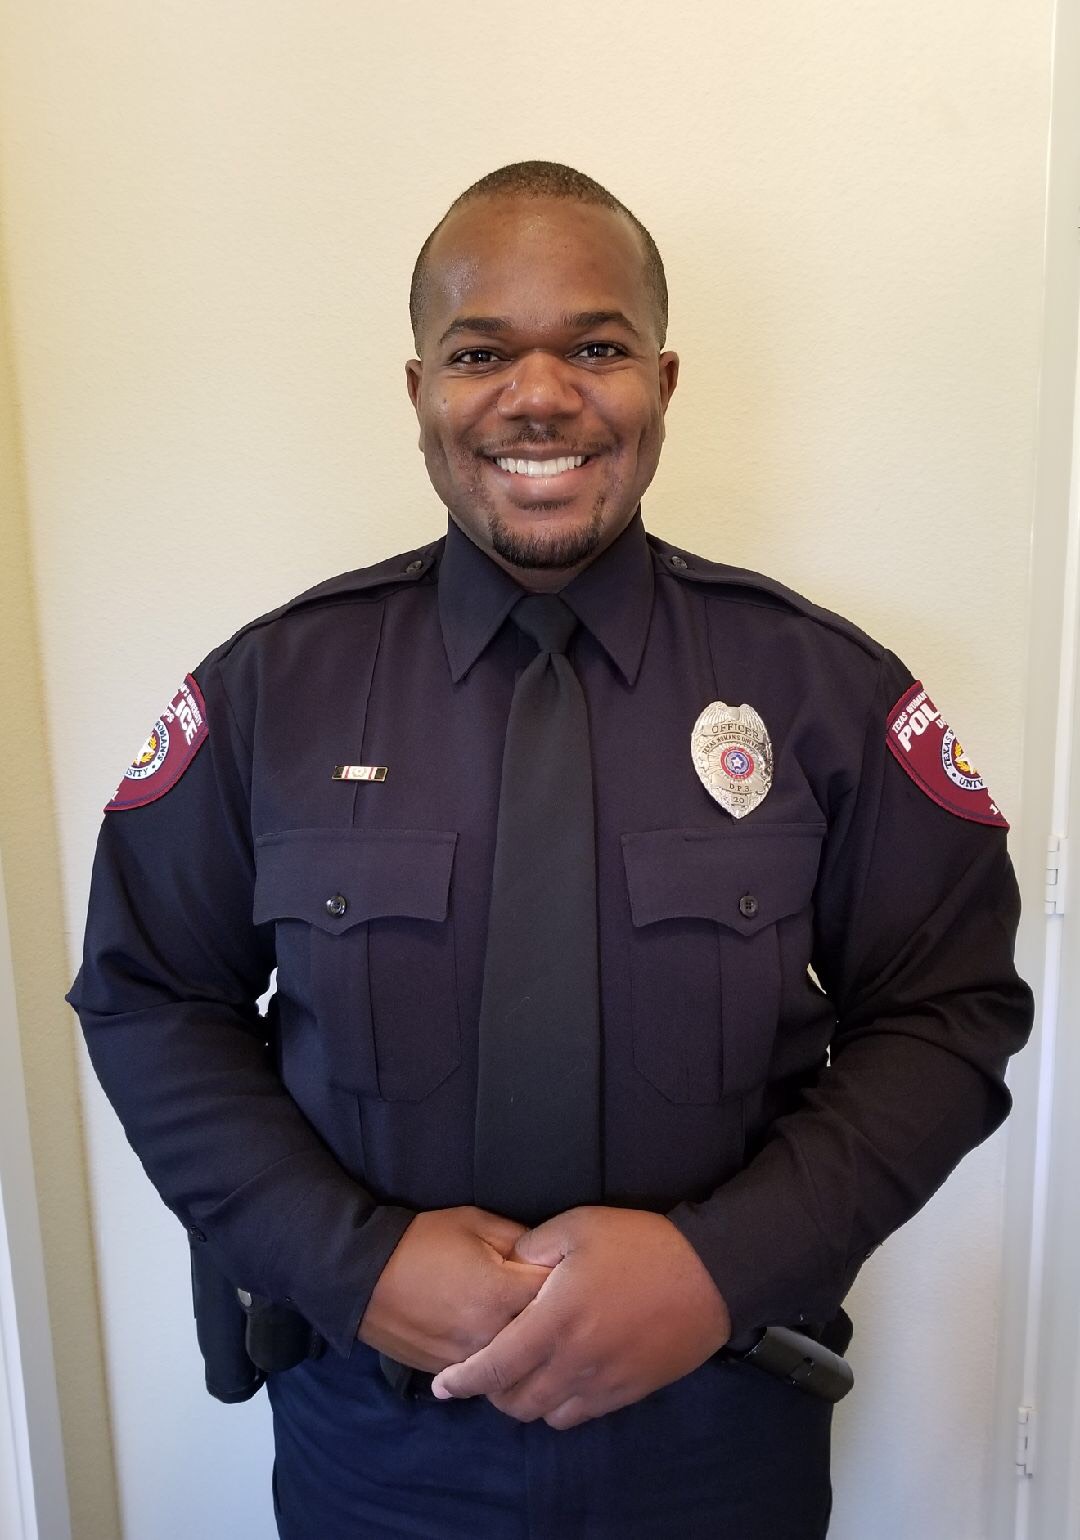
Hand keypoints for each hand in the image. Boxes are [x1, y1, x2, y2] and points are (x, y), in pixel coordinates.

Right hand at [357, 1206, 551, 1372]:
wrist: (363, 1276)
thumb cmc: (422, 1241)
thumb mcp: (475, 1222)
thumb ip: (519, 1239)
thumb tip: (549, 1256)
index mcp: (501, 1292)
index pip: (558, 1294)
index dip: (569, 1281)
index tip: (572, 1273)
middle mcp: (492, 1334)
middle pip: (544, 1336)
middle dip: (555, 1319)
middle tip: (562, 1304)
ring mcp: (471, 1360)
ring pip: (518, 1364)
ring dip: (529, 1347)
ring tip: (535, 1328)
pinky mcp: (451, 1372)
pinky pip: (489, 1374)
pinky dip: (500, 1362)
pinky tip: (504, 1346)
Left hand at [430, 1206, 730, 1428]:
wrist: (710, 1275)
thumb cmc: (641, 1245)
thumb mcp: (579, 1226)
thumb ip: (533, 1246)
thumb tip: (510, 1264)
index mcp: (555, 1320)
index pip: (495, 1365)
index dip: (464, 1379)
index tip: (443, 1385)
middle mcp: (574, 1361)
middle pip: (516, 1401)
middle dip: (491, 1392)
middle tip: (484, 1372)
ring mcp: (603, 1382)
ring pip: (546, 1414)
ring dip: (525, 1402)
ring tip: (521, 1377)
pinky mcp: (628, 1392)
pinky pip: (580, 1416)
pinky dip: (559, 1406)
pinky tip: (560, 1380)